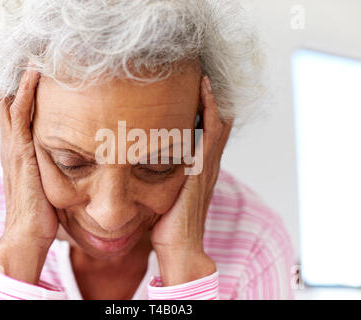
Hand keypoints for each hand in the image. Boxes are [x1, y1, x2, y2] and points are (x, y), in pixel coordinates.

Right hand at [0, 65, 57, 283]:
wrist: (26, 237)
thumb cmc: (40, 216)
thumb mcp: (48, 187)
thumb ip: (55, 173)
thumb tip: (76, 168)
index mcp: (19, 154)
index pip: (18, 116)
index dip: (24, 93)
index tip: (38, 73)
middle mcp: (13, 147)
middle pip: (11, 104)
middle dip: (19, 80)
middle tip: (32, 56)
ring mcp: (14, 148)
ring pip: (13, 103)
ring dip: (21, 79)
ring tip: (32, 55)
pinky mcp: (20, 152)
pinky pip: (20, 114)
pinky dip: (24, 92)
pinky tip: (33, 74)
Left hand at [150, 76, 231, 285]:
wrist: (180, 248)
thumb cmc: (169, 227)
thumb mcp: (165, 199)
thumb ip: (160, 182)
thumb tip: (142, 172)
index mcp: (200, 172)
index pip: (209, 134)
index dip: (206, 110)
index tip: (194, 89)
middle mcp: (208, 166)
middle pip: (218, 123)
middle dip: (211, 99)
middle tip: (201, 74)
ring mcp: (207, 166)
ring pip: (218, 122)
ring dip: (212, 98)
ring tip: (203, 75)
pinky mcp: (202, 168)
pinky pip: (212, 131)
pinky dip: (210, 108)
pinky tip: (204, 90)